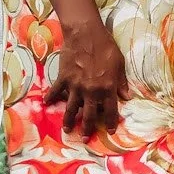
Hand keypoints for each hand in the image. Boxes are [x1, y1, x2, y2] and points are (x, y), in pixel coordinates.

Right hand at [48, 22, 127, 139]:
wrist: (85, 33)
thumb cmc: (106, 46)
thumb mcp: (119, 63)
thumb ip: (122, 82)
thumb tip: (127, 96)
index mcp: (108, 87)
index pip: (111, 110)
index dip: (111, 122)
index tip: (111, 130)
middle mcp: (91, 91)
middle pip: (90, 115)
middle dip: (88, 129)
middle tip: (85, 139)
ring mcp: (76, 86)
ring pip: (72, 109)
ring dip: (69, 120)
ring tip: (68, 130)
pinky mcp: (63, 78)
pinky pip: (56, 91)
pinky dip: (50, 98)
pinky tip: (46, 103)